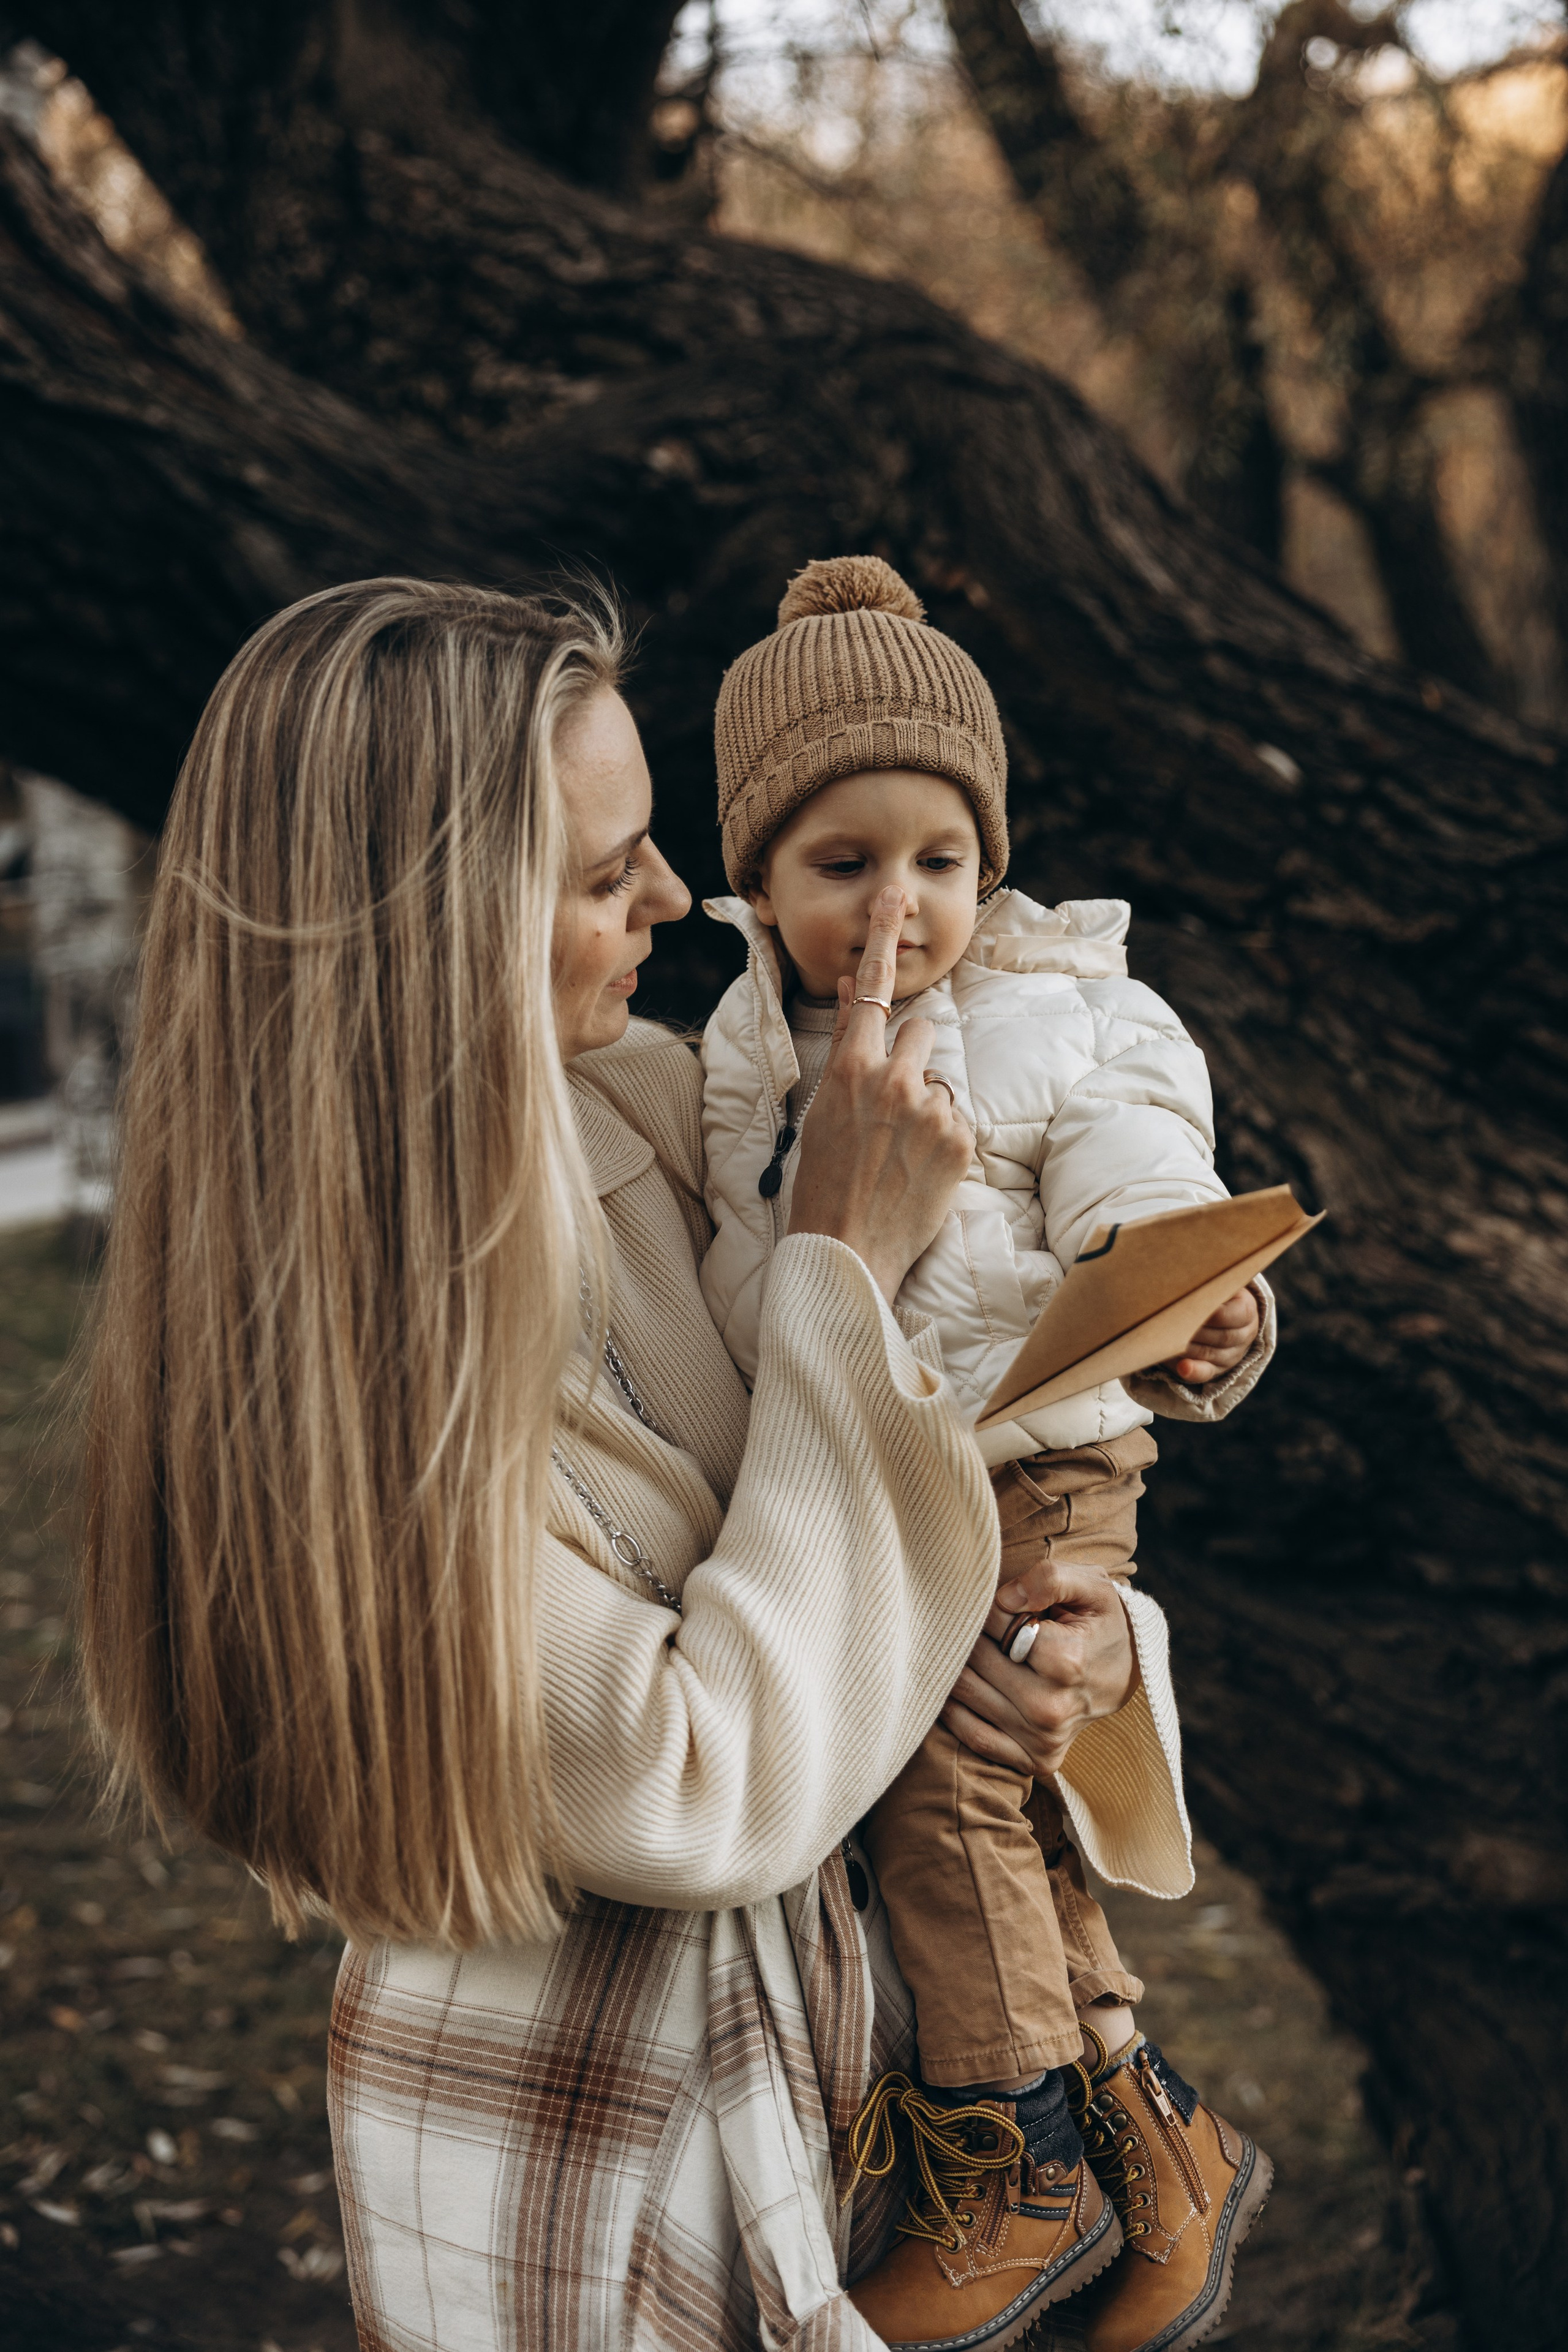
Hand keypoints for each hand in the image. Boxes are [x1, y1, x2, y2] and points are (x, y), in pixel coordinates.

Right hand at [789, 886, 974, 1301]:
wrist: (847, 1251)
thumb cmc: (824, 1183)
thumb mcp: (823, 1108)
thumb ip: (844, 1048)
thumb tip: (851, 989)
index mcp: (850, 1069)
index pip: (871, 988)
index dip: (883, 938)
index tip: (898, 896)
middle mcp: (894, 1079)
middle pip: (919, 1031)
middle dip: (909, 1058)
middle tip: (890, 1110)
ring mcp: (932, 1109)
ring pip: (938, 1080)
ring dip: (926, 1104)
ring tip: (900, 1152)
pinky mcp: (962, 1139)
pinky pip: (957, 1118)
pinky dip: (944, 1139)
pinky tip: (918, 1170)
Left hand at [941, 1561, 1136, 1777]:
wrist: (1125, 1672)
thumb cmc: (1100, 1622)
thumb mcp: (1091, 1585)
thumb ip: (1049, 1578)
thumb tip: (1004, 1598)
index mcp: (1067, 1662)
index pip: (997, 1625)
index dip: (994, 1608)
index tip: (1005, 1606)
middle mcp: (1052, 1708)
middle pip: (976, 1660)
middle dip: (974, 1635)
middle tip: (984, 1626)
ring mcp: (1043, 1739)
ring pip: (965, 1694)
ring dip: (959, 1667)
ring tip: (972, 1651)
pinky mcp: (1036, 1760)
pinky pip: (974, 1737)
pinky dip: (956, 1710)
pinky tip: (959, 1686)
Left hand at [1155, 1284, 1258, 1384]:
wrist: (1223, 1314)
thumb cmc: (1214, 1294)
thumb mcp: (1219, 1284)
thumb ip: (1209, 1281)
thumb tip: (1190, 1270)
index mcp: (1247, 1310)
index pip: (1229, 1315)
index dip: (1207, 1313)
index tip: (1186, 1306)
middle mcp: (1244, 1335)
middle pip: (1221, 1337)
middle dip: (1194, 1331)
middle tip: (1171, 1323)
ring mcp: (1232, 1354)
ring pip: (1210, 1354)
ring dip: (1188, 1347)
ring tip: (1167, 1338)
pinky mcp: (1217, 1369)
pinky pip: (1207, 1373)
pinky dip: (1194, 1372)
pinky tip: (1183, 1368)